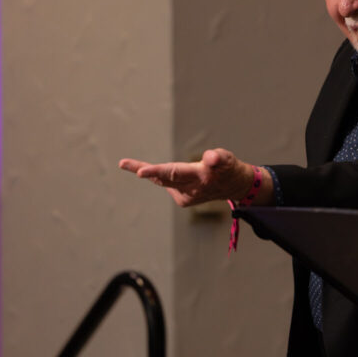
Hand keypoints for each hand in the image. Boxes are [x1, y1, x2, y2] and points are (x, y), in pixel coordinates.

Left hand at [119, 148, 262, 206]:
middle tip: (123, 163)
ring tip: (125, 164)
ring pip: (163, 181)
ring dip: (147, 172)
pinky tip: (169, 173)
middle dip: (144, 170)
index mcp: (200, 177)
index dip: (157, 171)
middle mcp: (191, 189)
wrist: (234, 186)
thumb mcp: (228, 159)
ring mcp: (186, 197)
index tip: (140, 172)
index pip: (174, 172)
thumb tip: (210, 157)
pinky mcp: (184, 200)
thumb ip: (218, 158)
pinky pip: (168, 184)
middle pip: (164, 178)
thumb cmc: (229, 168)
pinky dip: (163, 176)